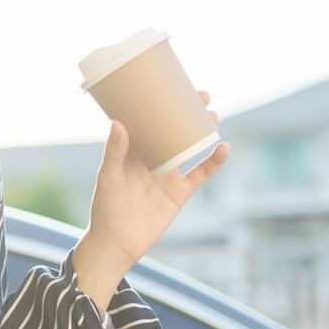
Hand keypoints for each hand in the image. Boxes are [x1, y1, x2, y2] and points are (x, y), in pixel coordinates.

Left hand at [82, 90, 230, 272]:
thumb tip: (119, 122)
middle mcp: (151, 158)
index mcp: (131, 150)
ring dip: (201, 131)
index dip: (156, 103)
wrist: (117, 244)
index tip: (169, 84)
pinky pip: (201, 174)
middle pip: (171, 129)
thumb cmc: (104, 208)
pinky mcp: (179, 192)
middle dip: (185, 112)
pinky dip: (213, 162)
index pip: (145, 120)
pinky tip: (223, 148)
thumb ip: (113, 152)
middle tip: (200, 94)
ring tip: (212, 114)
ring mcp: (167, 174)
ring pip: (189, 146)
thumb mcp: (107, 177)